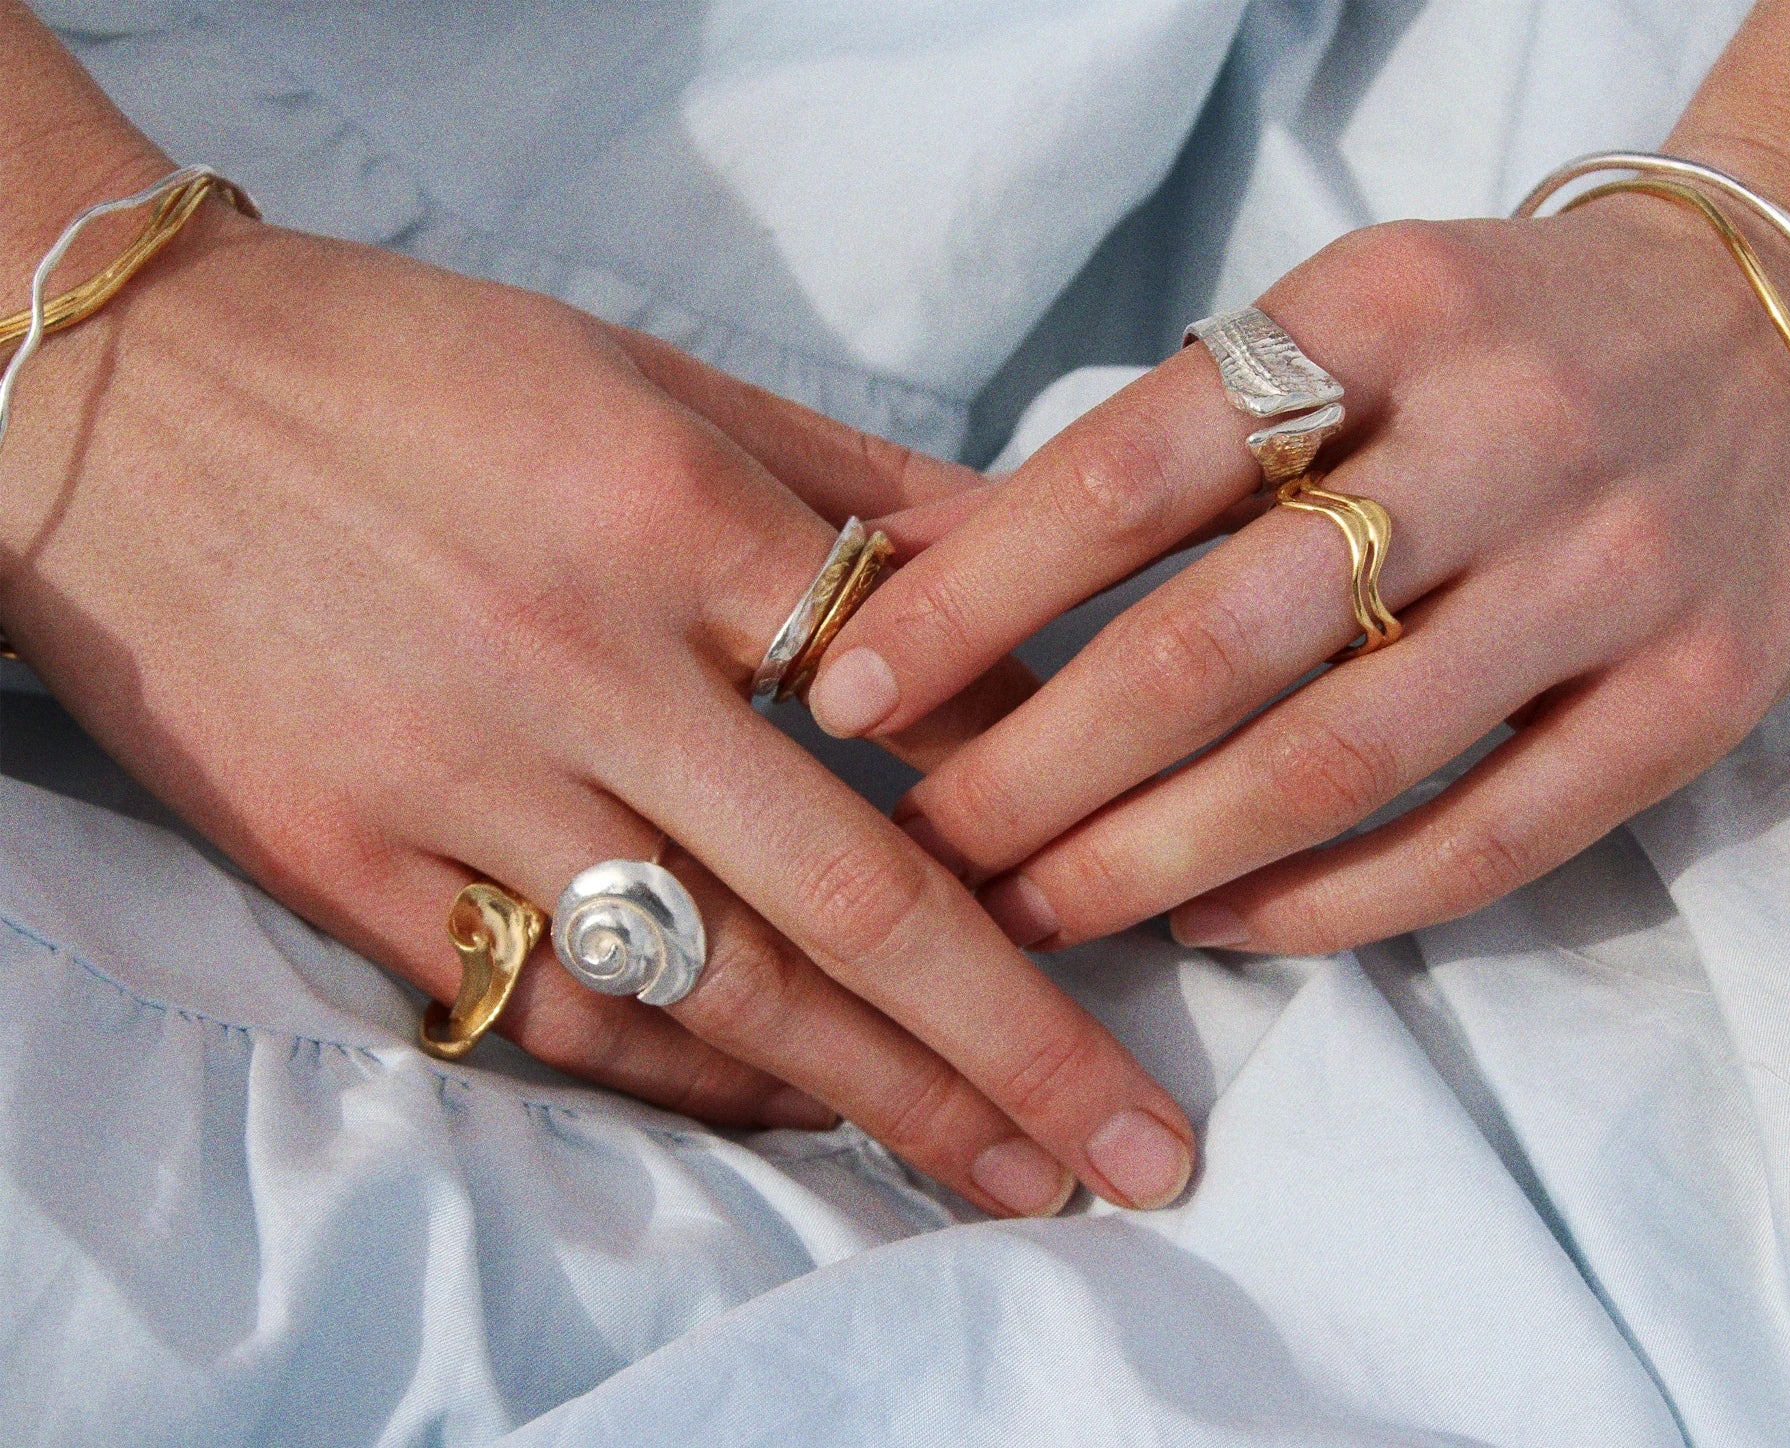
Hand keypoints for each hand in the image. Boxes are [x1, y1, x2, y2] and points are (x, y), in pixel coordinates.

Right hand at [0, 200, 1194, 1215]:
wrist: (113, 392)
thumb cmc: (404, 363)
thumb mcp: (644, 366)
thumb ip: (843, 478)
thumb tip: (1024, 559)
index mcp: (674, 514)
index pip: (923, 701)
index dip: (1054, 813)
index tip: (1146, 907)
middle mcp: (583, 666)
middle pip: (852, 895)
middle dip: (1016, 1041)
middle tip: (1137, 1150)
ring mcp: (456, 786)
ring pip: (714, 987)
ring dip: (882, 1099)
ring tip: (1006, 1177)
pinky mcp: (345, 868)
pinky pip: (552, 1010)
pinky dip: (687, 1080)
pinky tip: (798, 1119)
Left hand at [805, 196, 1789, 953]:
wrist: (1787, 333)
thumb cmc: (1505, 337)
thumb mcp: (1345, 315)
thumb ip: (1172, 436)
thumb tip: (935, 571)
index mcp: (1383, 310)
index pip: (1131, 470)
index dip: (972, 599)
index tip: (845, 690)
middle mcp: (1504, 436)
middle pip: (1215, 643)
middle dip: (1037, 769)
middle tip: (926, 848)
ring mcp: (1612, 575)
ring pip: (1339, 761)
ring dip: (1157, 860)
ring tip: (1034, 911)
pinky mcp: (1692, 698)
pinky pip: (1485, 839)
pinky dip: (1331, 905)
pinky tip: (1218, 925)